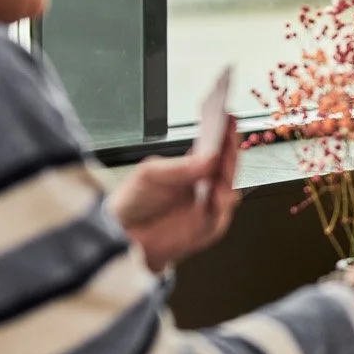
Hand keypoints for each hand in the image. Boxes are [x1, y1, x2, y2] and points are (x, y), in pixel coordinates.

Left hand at [111, 137, 240, 272]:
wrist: (122, 236)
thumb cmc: (133, 204)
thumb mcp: (151, 175)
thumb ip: (181, 168)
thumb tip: (209, 158)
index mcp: (189, 170)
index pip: (212, 149)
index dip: (222, 133)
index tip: (227, 117)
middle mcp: (202, 187)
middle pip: (225, 166)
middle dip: (230, 148)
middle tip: (231, 133)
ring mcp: (206, 207)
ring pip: (228, 187)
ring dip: (229, 172)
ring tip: (224, 158)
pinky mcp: (207, 227)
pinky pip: (221, 213)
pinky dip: (222, 201)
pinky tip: (218, 190)